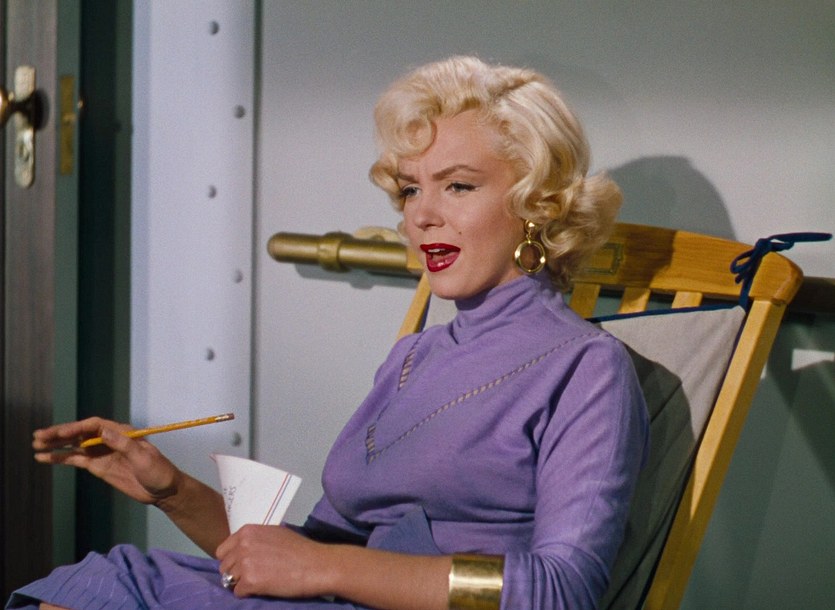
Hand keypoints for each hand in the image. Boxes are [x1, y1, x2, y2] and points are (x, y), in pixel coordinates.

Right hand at [33, 417, 181, 505]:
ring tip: (36, 444)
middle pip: (80, 433)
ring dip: (56, 445)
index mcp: (122, 432)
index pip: (94, 425)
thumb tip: (103, 431)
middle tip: (38, 436)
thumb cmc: (158, 471)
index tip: (61, 433)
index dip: (76, 427)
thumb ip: (124, 444)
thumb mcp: (143, 457)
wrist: (163, 490)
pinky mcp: (98, 466)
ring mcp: (102, 453)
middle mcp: (109, 439)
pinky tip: (45, 458)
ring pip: (75, 445)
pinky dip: (61, 459)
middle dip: (59, 434)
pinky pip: (76, 460)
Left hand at [216, 524, 330, 598]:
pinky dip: (249, 593)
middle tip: (254, 576)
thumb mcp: (274, 534)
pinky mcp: (250, 581)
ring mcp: (245, 563)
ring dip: (242, 583)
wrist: (316, 565)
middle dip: (236, 573)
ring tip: (260, 582)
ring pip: (229, 580)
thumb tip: (241, 551)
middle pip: (224, 567)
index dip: (232, 560)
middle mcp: (242, 545)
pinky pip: (238, 592)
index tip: (243, 566)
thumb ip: (255, 540)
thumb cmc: (300, 549)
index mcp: (247, 531)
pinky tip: (264, 588)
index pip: (223, 551)